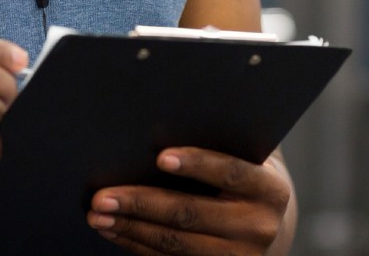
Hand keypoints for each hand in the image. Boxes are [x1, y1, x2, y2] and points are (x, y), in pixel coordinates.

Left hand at [88, 147, 291, 254]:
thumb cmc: (245, 180)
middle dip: (141, 202)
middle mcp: (259, 226)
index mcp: (270, 189)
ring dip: (130, 227)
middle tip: (102, 195)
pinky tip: (115, 230)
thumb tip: (162, 123)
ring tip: (98, 214)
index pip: (231, 172)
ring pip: (175, 242)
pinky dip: (137, 244)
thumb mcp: (247, 159)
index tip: (160, 157)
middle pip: (191, 212)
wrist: (268, 229)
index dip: (197, 164)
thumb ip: (221, 143)